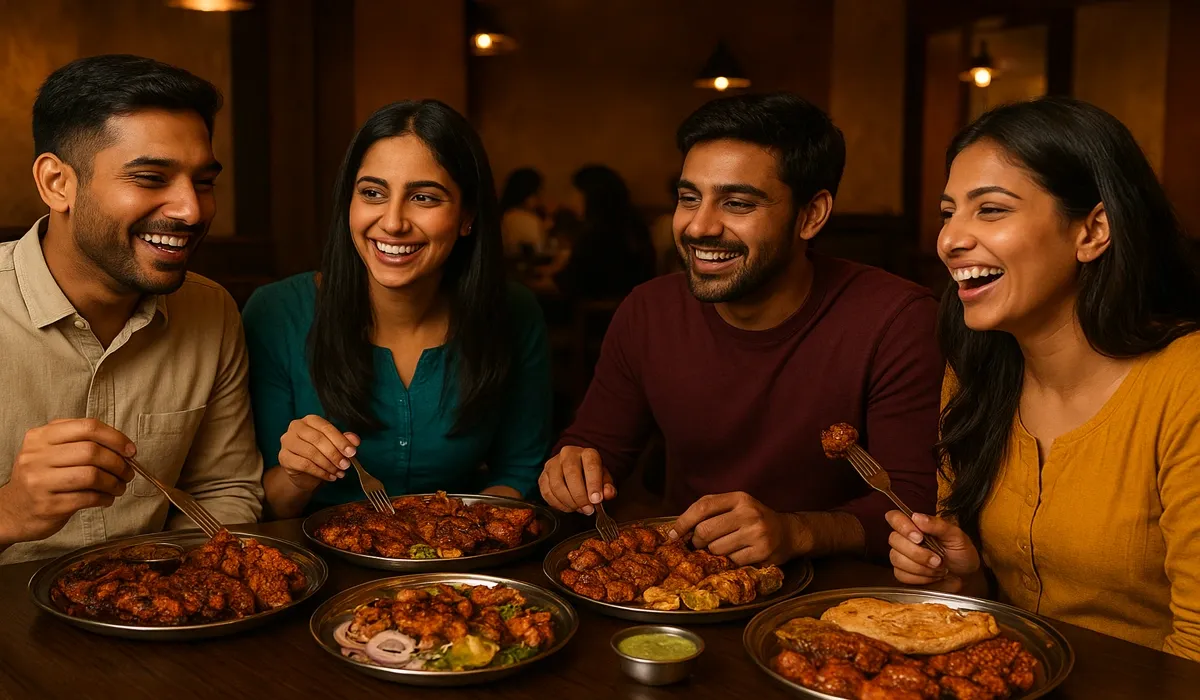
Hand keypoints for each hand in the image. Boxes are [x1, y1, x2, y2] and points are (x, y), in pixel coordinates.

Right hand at [0, 419, 135, 546]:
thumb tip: (124, 447)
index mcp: (41, 436)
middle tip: (128, 472)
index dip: (115, 437)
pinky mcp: (48, 505)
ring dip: (114, 482)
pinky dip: (105, 498)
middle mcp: (36, 456)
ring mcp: (40, 481)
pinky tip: (107, 498)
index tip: (130, 450)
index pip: (87, 427)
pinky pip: (87, 498)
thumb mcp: (50, 451)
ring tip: (119, 487)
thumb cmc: (42, 477)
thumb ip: (80, 441)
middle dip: (118, 463)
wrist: (13, 510)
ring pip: (92, 475)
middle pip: (92, 451)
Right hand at [277, 415, 359, 490]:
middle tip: (346, 465)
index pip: (326, 427)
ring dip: (328, 465)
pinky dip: (320, 472)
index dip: (340, 440)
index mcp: (310, 420)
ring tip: (339, 472)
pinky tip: (330, 477)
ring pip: (311, 453)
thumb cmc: (320, 454)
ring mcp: (287, 441)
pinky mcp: (283, 457)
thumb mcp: (334, 446)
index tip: (352, 452)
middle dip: (334, 454)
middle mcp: (296, 427)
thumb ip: (344, 440)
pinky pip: (304, 465)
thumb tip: (355, 440)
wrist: (304, 473)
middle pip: (317, 439)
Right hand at [538, 446, 616, 514]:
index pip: (591, 466)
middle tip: (588, 509)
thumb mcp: (604, 480)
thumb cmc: (592, 476)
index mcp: (587, 453)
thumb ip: (608, 487)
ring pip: (557, 485)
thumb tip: (608, 494)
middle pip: (571, 474)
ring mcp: (552, 464)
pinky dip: (558, 504)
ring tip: (579, 509)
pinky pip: (547, 492)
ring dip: (569, 502)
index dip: (594, 484)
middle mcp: (568, 454)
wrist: (576, 470)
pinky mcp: (543, 476)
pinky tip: (568, 507)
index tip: (596, 500)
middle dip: (580, 496)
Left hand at [668, 492, 802, 565]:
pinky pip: (732, 561)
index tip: (672, 535)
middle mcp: (748, 512)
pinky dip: (731, 561)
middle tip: (701, 545)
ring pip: (716, 549)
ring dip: (715, 553)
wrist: (789, 533)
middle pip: (705, 530)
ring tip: (727, 548)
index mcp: (739, 498)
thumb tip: (678, 529)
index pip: (703, 506)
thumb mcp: (736, 507)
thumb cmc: (754, 520)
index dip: (683, 522)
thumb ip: (711, 512)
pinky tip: (741, 555)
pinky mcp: (763, 552)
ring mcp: (756, 532)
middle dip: (698, 541)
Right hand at [886, 510, 979, 590]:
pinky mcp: (903, 573)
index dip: (902, 526)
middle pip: (894, 540)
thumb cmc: (962, 553)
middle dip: (918, 553)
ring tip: (938, 567)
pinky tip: (931, 576)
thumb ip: (937, 525)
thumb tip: (917, 517)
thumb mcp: (956, 536)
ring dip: (920, 567)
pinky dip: (919, 578)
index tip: (919, 538)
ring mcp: (902, 556)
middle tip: (938, 559)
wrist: (967, 576)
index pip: (895, 517)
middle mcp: (906, 539)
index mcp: (917, 525)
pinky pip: (901, 575)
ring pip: (896, 558)